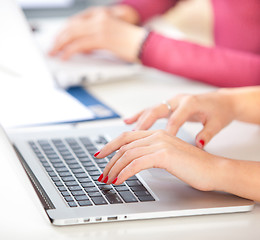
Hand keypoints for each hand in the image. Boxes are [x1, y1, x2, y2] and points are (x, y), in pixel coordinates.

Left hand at [49, 7, 145, 61]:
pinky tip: (64, 56)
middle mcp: (99, 17)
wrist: (145, 43)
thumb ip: (95, 37)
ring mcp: (100, 26)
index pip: (76, 20)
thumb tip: (83, 48)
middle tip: (52, 47)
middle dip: (59, 38)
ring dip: (60, 45)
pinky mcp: (102, 38)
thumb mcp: (110, 34)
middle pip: (71, 26)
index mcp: (101, 14)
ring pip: (72, 34)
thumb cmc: (131, 42)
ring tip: (54, 53)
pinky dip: (69, 51)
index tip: (58, 38)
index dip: (64, 30)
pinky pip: (79, 45)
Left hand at [96, 130, 218, 190]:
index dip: (110, 145)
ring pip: (128, 154)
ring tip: (108, 180)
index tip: (100, 155)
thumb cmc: (194, 166)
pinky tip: (119, 180)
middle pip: (124, 145)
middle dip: (109, 160)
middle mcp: (157, 135)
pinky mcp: (164, 155)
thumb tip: (133, 162)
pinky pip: (137, 163)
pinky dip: (125, 172)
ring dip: (114, 168)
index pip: (127, 136)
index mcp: (157, 133)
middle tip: (102, 173)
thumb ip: (152, 154)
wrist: (215, 170)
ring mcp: (160, 143)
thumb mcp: (168, 156)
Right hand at [124, 92, 235, 147]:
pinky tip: (127, 122)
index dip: (168, 131)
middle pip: (156, 111)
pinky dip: (139, 116)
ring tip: (127, 131)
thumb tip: (199, 144)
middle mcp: (178, 100)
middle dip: (144, 124)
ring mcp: (171, 101)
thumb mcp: (218, 124)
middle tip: (135, 136)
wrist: (222, 101)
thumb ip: (208, 134)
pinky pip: (150, 110)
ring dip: (138, 121)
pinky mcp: (168, 105)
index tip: (159, 144)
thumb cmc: (220, 112)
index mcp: (190, 103)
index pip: (176, 118)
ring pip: (150, 110)